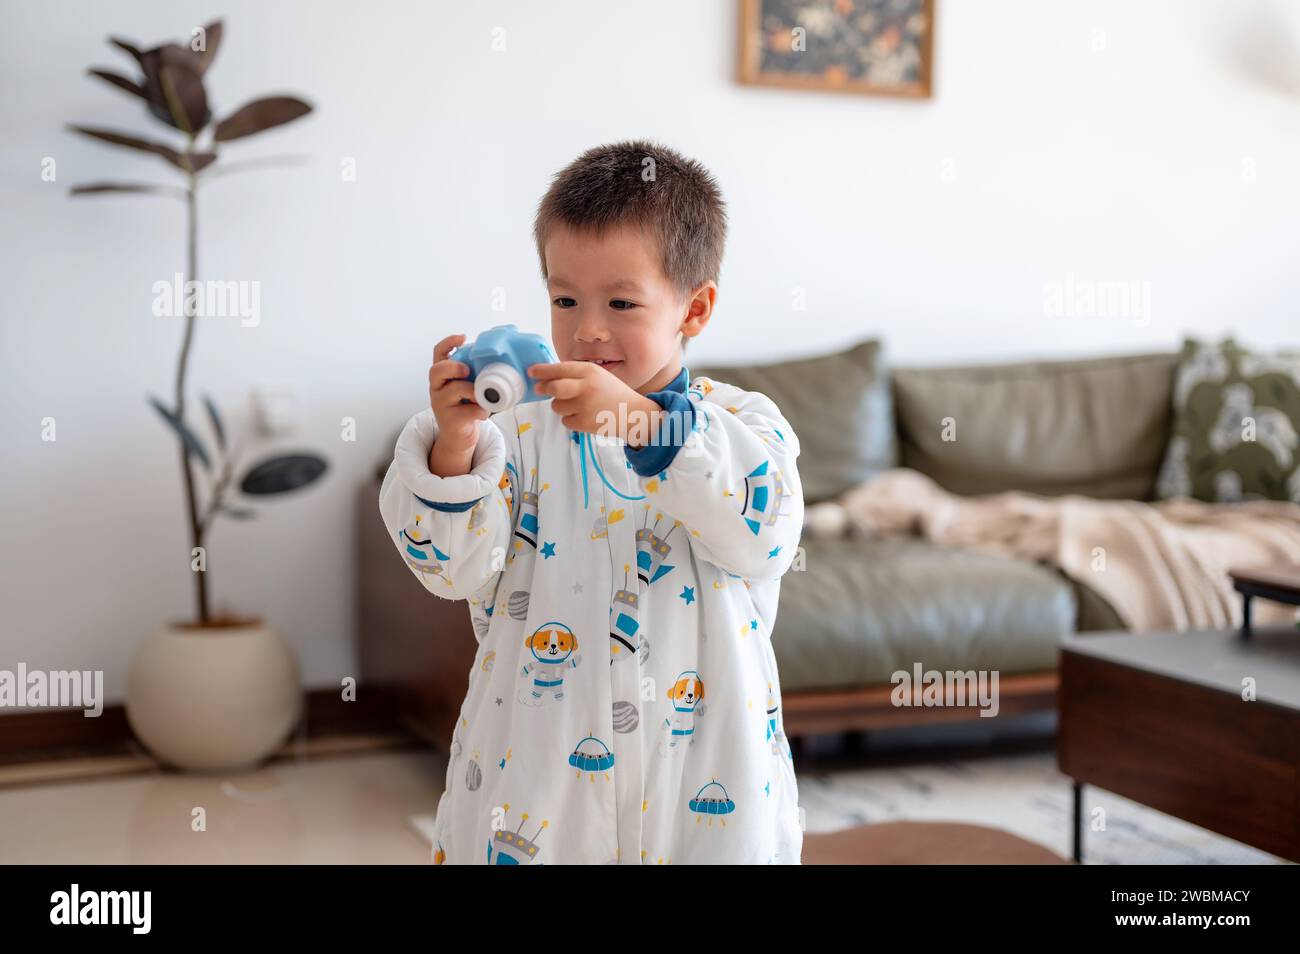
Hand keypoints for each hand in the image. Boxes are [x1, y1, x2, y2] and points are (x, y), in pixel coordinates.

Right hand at [428, 334, 487, 447]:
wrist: (459, 436)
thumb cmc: (466, 407)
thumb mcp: (467, 387)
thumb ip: (475, 375)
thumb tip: (501, 361)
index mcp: (442, 376)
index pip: (438, 353)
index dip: (448, 343)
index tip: (463, 338)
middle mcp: (437, 388)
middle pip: (437, 370)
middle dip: (454, 367)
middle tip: (468, 371)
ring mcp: (440, 404)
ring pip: (455, 390)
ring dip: (474, 392)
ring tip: (484, 397)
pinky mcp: (449, 419)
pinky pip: (468, 411)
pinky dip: (481, 411)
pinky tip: (484, 413)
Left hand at [528, 361, 660, 442]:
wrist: (633, 414)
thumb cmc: (611, 393)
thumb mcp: (597, 376)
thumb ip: (574, 375)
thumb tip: (544, 380)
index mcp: (590, 371)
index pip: (560, 369)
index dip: (542, 371)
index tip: (531, 372)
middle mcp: (587, 387)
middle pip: (553, 388)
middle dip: (545, 389)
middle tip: (542, 389)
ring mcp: (586, 406)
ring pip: (557, 406)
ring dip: (561, 406)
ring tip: (578, 405)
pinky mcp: (585, 423)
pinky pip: (565, 421)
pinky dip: (571, 420)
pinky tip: (584, 416)